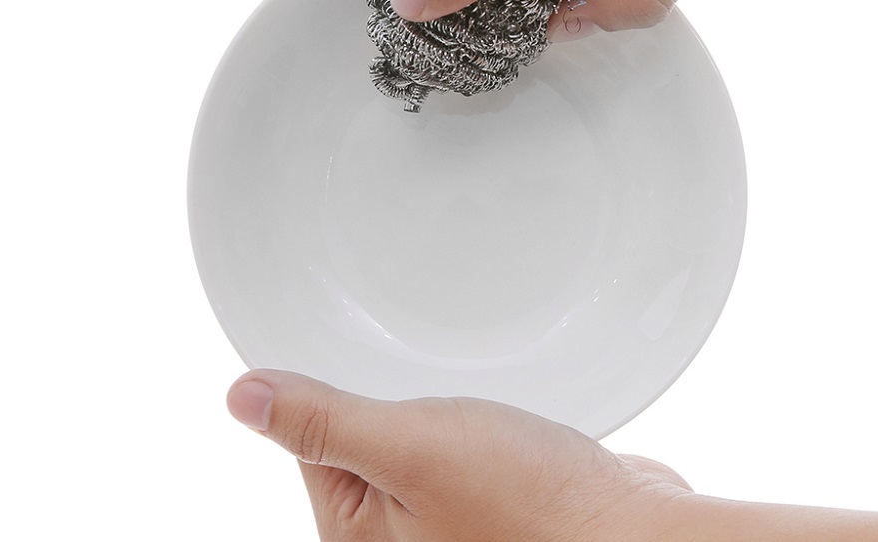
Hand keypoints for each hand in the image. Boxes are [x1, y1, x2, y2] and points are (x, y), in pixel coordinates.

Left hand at [226, 369, 691, 540]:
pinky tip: (495, 416)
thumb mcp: (412, 449)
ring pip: (414, 436)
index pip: (310, 444)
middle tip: (426, 381)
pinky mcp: (489, 497)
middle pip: (362, 438)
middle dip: (390, 395)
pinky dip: (468, 419)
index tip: (356, 353)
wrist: (636, 532)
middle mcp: (397, 537)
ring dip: (434, 406)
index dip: (331, 392)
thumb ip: (325, 422)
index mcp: (357, 539)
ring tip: (468, 403)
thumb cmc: (532, 508)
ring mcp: (446, 518)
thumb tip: (241, 396)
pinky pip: (456, 444)